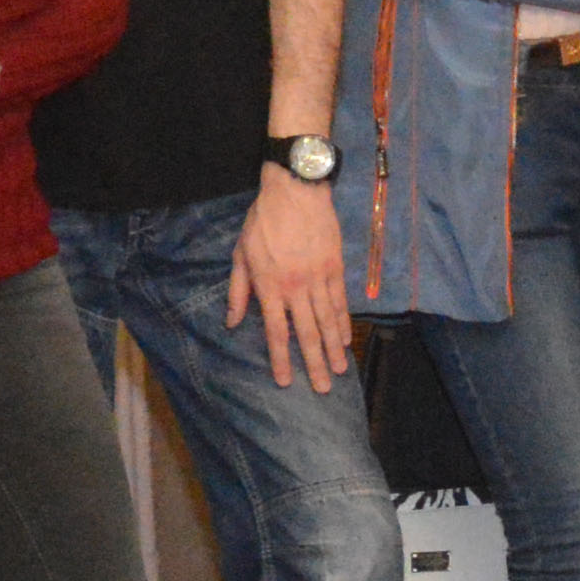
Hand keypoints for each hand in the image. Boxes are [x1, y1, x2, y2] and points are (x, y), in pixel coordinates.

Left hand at [229, 169, 352, 390]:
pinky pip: (340, 301)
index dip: (281, 359)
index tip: (284, 381)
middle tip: (322, 389)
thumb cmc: (263, 222)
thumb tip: (234, 322)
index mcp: (270, 286)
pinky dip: (343, 322)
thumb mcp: (240, 254)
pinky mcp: (335, 268)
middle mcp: (296, 288)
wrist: (296, 191)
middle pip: (307, 333)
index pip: (277, 331)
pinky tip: (345, 338)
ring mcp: (318, 279)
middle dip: (315, 364)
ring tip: (341, 371)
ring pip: (327, 321)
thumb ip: (239, 290)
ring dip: (334, 349)